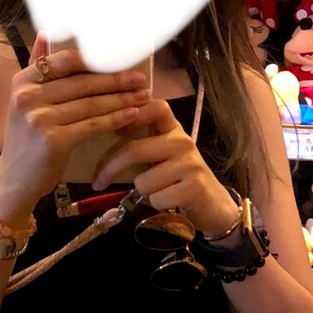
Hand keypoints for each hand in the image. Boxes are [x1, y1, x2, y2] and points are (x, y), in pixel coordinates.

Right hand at [0, 35, 150, 227]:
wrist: (14, 180)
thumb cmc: (26, 140)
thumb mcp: (25, 101)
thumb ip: (37, 68)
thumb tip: (47, 33)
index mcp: (22, 81)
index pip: (64, 61)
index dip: (95, 59)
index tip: (120, 59)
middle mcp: (28, 96)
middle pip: (82, 82)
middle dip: (116, 80)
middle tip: (140, 79)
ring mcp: (39, 118)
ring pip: (91, 104)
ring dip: (121, 99)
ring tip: (142, 95)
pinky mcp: (54, 140)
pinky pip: (92, 125)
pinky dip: (115, 119)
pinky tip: (132, 115)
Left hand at [91, 98, 239, 237]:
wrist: (213, 204)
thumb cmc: (178, 178)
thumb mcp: (162, 154)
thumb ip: (141, 144)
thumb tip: (101, 137)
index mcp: (173, 129)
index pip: (155, 107)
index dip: (131, 115)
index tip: (114, 129)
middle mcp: (183, 142)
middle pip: (136, 149)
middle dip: (111, 168)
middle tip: (98, 182)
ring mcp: (191, 164)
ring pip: (143, 181)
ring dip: (143, 192)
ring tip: (158, 191)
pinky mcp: (195, 187)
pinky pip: (157, 199)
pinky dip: (156, 205)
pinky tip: (170, 202)